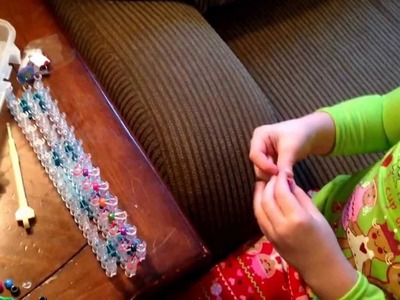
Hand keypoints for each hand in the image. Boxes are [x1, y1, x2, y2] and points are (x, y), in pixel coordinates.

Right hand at [249, 112, 335, 180]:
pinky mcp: (269, 162)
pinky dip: (275, 177)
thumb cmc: (299, 135)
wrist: (310, 135)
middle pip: (257, 164)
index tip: (278, 172)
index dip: (264, 165)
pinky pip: (268, 173)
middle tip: (282, 178)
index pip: (255, 155)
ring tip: (285, 178)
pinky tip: (284, 178)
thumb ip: (284, 164)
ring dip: (272, 177)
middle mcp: (258, 145)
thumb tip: (284, 181)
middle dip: (268, 173)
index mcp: (259, 136)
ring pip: (262, 171)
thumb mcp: (291, 148)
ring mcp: (263, 154)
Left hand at [253, 173, 357, 299]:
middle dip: (268, 184)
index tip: (282, 171)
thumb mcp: (317, 215)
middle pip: (266, 198)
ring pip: (258, 208)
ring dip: (259, 193)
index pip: (281, 192)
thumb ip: (300, 196)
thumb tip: (288, 181)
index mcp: (297, 218)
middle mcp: (281, 226)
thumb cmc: (325, 240)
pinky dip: (258, 206)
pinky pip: (259, 218)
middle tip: (273, 176)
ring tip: (264, 184)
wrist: (321, 268)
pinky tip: (263, 198)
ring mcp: (272, 234)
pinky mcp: (268, 239)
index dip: (279, 178)